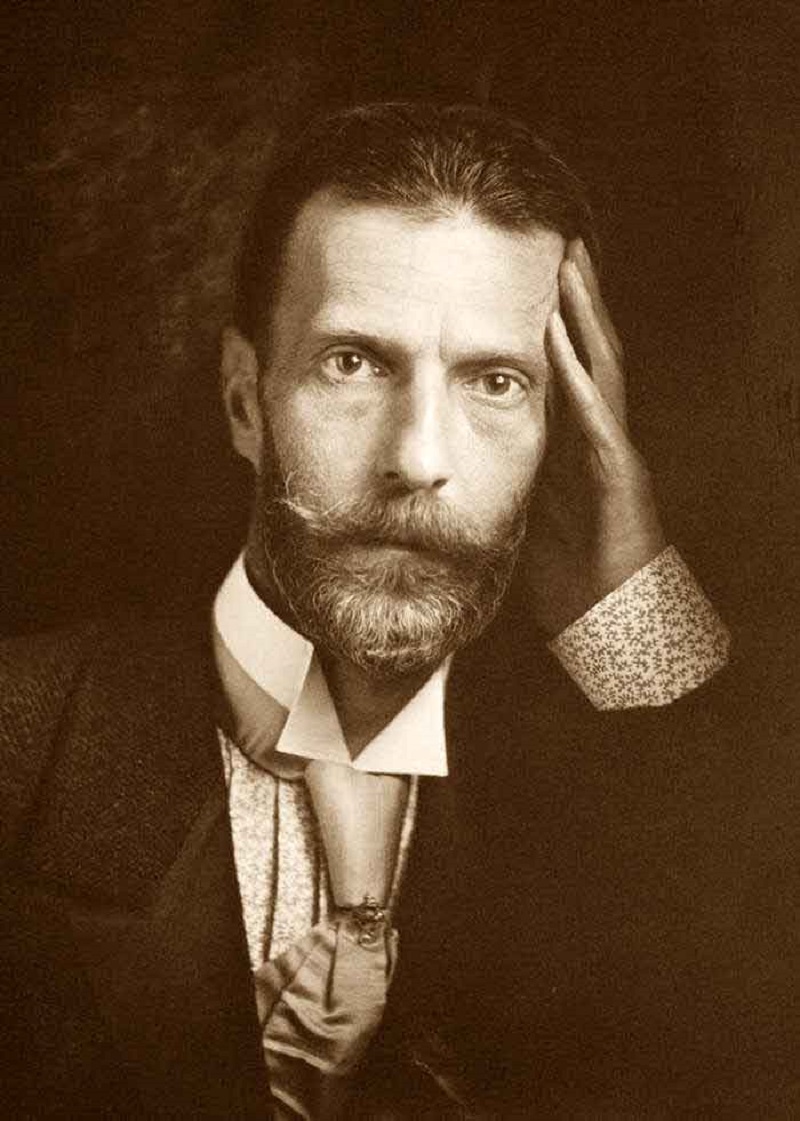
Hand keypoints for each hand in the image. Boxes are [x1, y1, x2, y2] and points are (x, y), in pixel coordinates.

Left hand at [521, 238, 665, 635]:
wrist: (601, 612)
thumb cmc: (563, 564)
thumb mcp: (524, 501)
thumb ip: (504, 466)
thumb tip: (457, 447)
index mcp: (572, 437)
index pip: (563, 364)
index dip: (552, 318)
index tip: (530, 273)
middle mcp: (596, 433)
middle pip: (588, 351)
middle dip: (575, 298)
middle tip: (560, 243)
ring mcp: (612, 449)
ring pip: (602, 368)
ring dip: (585, 317)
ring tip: (569, 266)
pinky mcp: (619, 474)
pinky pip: (597, 416)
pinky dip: (579, 376)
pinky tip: (563, 339)